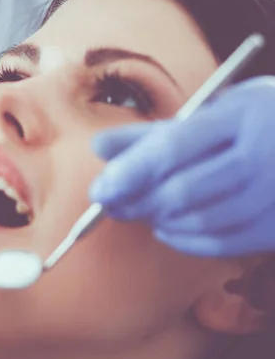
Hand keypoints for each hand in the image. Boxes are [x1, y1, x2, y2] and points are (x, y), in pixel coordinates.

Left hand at [89, 77, 274, 256]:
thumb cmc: (256, 124)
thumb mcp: (213, 114)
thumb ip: (155, 132)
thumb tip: (99, 146)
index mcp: (241, 114)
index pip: (172, 147)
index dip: (130, 172)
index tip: (99, 190)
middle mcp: (264, 153)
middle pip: (183, 189)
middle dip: (137, 202)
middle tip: (110, 205)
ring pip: (200, 220)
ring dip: (158, 220)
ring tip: (138, 211)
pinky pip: (223, 244)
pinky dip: (185, 241)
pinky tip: (166, 229)